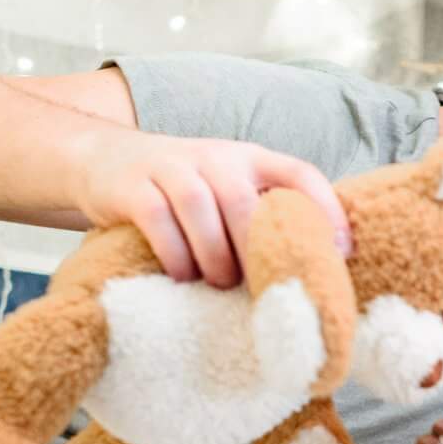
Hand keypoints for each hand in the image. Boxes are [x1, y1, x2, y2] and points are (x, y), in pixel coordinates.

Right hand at [74, 133, 350, 286]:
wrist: (101, 157)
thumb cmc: (180, 189)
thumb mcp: (223, 188)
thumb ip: (258, 216)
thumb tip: (307, 273)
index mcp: (248, 159)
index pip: (298, 172)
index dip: (325, 208)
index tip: (341, 251)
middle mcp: (214, 156)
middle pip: (244, 197)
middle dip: (257, 246)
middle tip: (263, 287)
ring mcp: (170, 167)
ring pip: (199, 205)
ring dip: (214, 253)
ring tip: (221, 284)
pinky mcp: (133, 186)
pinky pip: (157, 217)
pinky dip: (173, 251)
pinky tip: (183, 276)